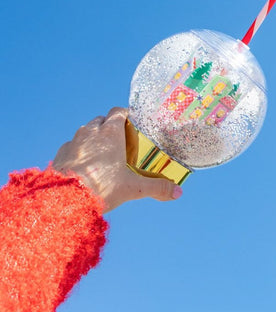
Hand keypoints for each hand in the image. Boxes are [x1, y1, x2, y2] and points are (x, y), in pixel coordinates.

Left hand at [52, 107, 182, 211]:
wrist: (65, 199)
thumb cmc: (101, 188)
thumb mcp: (133, 188)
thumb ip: (156, 187)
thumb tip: (178, 192)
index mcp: (110, 133)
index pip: (118, 112)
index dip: (125, 115)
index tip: (132, 121)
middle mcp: (91, 132)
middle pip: (101, 120)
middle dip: (110, 126)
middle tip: (119, 140)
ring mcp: (73, 141)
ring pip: (85, 131)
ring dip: (93, 137)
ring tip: (101, 152)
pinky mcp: (60, 153)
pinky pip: (71, 146)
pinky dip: (78, 150)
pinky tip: (83, 164)